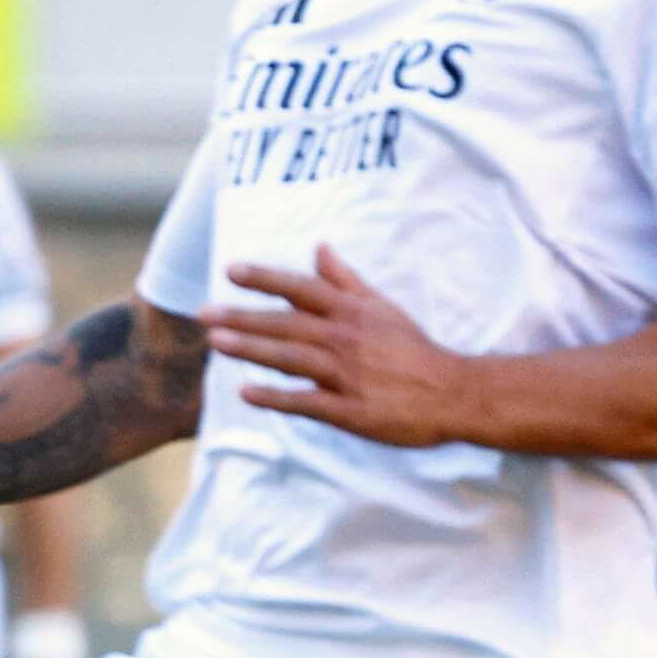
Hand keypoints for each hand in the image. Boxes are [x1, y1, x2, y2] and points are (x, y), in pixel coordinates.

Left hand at [204, 245, 477, 446]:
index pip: (303, 289)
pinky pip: (306, 402)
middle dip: (243, 316)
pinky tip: (246, 393)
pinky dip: (276, 397)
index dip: (266, 279)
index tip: (231, 270)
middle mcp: (347, 338)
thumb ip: (346, 280)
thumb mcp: (382, 307)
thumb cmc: (412, 349)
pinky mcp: (351, 410)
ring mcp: (348, 374)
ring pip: (292, 358)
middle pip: (288, 323)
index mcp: (353, 312)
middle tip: (202, 312)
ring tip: (215, 343)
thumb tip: (320, 248)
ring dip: (252, 350)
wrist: (454, 392)